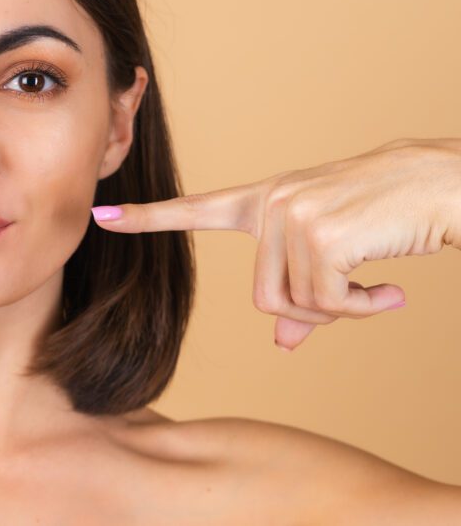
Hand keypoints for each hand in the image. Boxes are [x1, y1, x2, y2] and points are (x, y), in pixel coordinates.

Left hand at [91, 137, 460, 350]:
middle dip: (312, 312)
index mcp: (264, 201)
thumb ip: (301, 296)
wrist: (442, 185)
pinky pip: (328, 304)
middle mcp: (271, 204)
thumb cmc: (384, 217)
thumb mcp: (332, 253)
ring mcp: (293, 216)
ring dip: (341, 310)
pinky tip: (388, 287)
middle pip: (263, 299)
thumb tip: (281, 344)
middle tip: (355, 294)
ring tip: (373, 283)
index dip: (147, 219)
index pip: (194, 209)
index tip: (102, 218)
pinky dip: (361, 308)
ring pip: (294, 304)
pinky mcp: (321, 235)